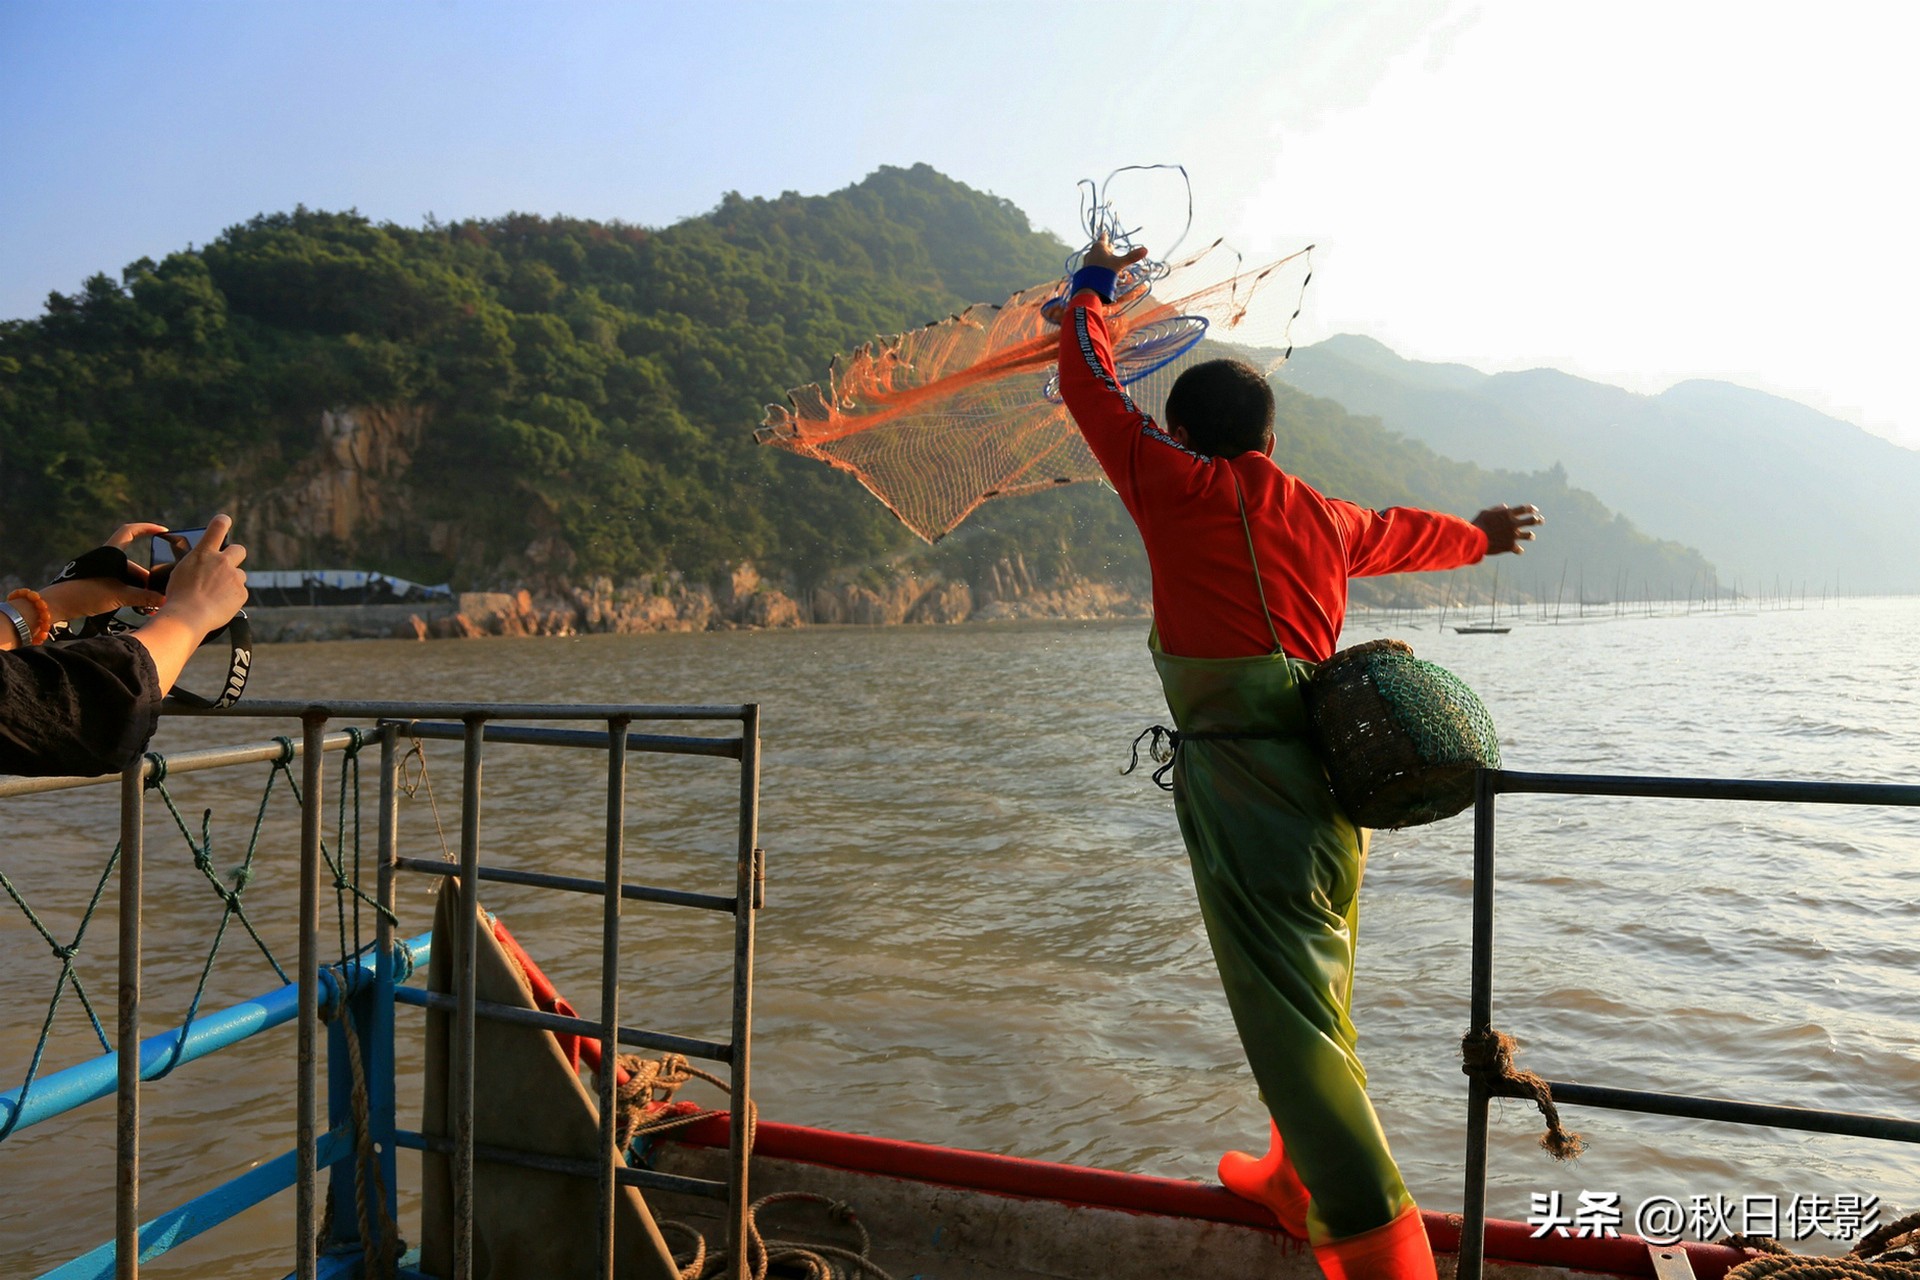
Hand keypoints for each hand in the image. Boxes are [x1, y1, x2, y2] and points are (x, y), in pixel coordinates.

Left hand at [39, 521, 169, 621]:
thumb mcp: (118, 596)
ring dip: (138, 589)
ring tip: (149, 604)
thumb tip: (165, 600)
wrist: (56, 605)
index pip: (130, 532)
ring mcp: (100, 571)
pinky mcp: (96, 583)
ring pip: (126, 576)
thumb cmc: (86, 594)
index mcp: (110, 553)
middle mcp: (105, 559)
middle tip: (159, 593)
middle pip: (133, 564)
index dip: (147, 528)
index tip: (163, 532)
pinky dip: (129, 593)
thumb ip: (143, 597)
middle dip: (146, 579)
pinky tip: (138, 606)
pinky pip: (118, 584)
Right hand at [153, 513, 248, 634]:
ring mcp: (234, 577)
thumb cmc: (178, 596)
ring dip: (231, 581)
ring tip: (216, 594)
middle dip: (235, 555)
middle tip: (227, 565)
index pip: (218, 527)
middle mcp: (222, 561)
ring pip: (239, 575)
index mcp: (204, 553)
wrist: (188, 616)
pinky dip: (232, 598)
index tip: (225, 521)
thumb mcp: (181, 571)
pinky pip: (239, 592)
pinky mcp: (242, 593)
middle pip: (239, 549)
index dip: (223, 522)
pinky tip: (219, 605)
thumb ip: (197, 564)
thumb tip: (203, 566)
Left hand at [1084, 235, 1147, 274]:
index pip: (1104, 237)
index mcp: (1099, 246)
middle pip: (1101, 248)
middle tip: (1112, 252)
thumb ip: (1131, 257)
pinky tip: (1101, 273)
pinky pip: (1092, 265)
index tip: (1105, 234)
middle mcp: (1091, 251)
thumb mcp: (1120, 263)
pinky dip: (1097, 267)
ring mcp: (1086, 261)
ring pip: (1096, 257)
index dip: (1106, 237)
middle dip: (1107, 250)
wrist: (1090, 286)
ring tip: (1108, 265)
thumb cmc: (1105, 271)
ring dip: (1102, 259)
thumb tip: (1145, 249)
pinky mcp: (1084, 270)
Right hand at [1473, 503, 1543, 554]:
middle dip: (1537, 520)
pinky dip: (1518, 550)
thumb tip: (1505, 507)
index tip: (1535, 510)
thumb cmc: (1478, 524)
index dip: (1531, 509)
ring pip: (1529, 535)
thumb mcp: (1486, 512)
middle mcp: (1513, 524)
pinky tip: (1519, 551)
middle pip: (1531, 521)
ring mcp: (1513, 535)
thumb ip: (1497, 509)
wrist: (1476, 539)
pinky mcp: (1510, 546)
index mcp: (1508, 514)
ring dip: (1530, 535)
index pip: (1524, 509)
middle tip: (1540, 520)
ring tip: (1531, 536)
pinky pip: (1518, 549)